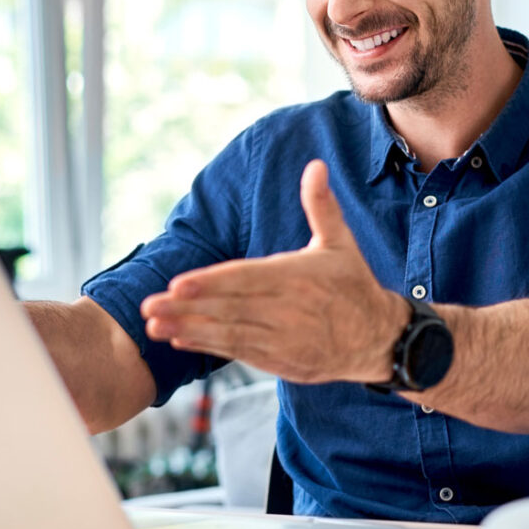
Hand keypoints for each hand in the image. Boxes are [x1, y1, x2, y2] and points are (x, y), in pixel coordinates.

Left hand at [140, 160, 407, 383]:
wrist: (380, 338)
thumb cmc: (354, 286)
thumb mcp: (340, 243)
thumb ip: (321, 205)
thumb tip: (315, 165)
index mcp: (297, 278)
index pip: (246, 280)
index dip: (210, 283)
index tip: (177, 284)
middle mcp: (288, 311)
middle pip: (229, 309)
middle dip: (186, 309)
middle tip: (149, 305)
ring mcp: (284, 340)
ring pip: (230, 335)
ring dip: (189, 330)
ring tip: (155, 325)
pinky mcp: (282, 362)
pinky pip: (240, 354)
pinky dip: (209, 347)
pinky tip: (182, 339)